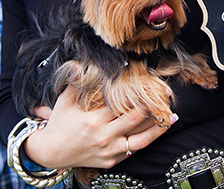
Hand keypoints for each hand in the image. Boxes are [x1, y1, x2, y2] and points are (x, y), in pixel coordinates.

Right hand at [25, 85, 173, 169]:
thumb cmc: (59, 124)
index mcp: (93, 120)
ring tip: (172, 118)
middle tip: (166, 94)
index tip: (150, 83)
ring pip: (140, 140)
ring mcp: (109, 151)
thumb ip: (74, 81)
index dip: (137, 93)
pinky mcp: (111, 161)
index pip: (121, 104)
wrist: (51, 153)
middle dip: (152, 106)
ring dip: (158, 128)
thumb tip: (80, 62)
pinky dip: (147, 141)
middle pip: (135, 119)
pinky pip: (133, 151)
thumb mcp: (64, 100)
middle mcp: (104, 137)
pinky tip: (157, 132)